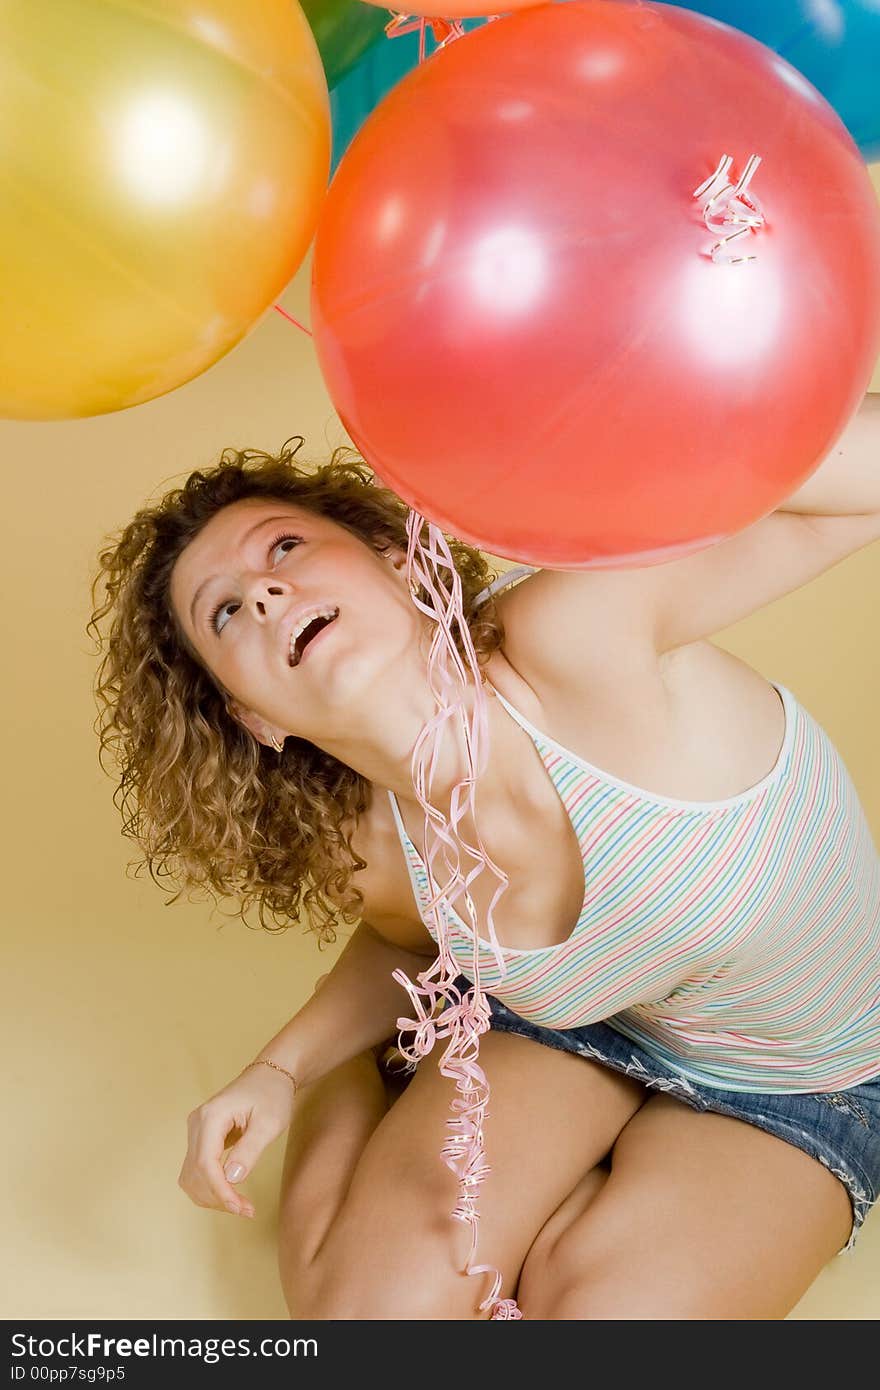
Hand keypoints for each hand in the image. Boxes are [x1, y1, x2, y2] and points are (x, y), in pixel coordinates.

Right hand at [177, 1062, 296, 1218]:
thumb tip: (231, 1179)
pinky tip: (229, 1194)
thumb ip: (250, 1150)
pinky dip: (209, 1188)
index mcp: (211, 1116)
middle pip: (196, 1173)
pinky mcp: (200, 1138)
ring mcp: (195, 1131)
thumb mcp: (270, 1123)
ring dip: (212, 1197)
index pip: (206, 1164)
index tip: (241, 1208)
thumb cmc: (272, 1095)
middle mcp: (196, 1123)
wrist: (269, 1077)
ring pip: (191, 1177)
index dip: (221, 1191)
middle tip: (247, 1210)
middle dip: (218, 1197)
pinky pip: (196, 1171)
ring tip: (240, 1205)